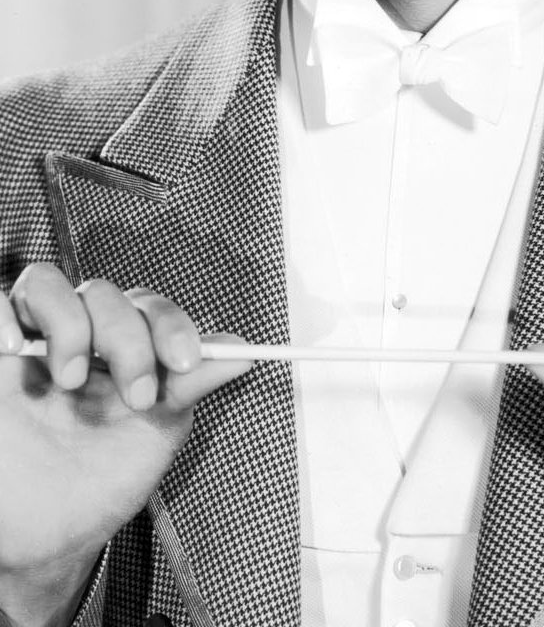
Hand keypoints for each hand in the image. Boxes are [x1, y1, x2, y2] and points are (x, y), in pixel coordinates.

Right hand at [0, 262, 250, 625]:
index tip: (185, 362)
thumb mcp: (154, 431)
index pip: (146, 307)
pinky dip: (4, 315)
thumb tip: (243, 351)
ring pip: (45, 283)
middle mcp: (75, 333)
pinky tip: (14, 346)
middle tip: (135, 394)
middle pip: (102, 294)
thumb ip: (190, 384)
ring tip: (70, 379)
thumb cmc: (102, 480)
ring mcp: (28, 342)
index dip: (169, 324)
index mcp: (120, 346)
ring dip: (69, 322)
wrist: (47, 537)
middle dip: (126, 337)